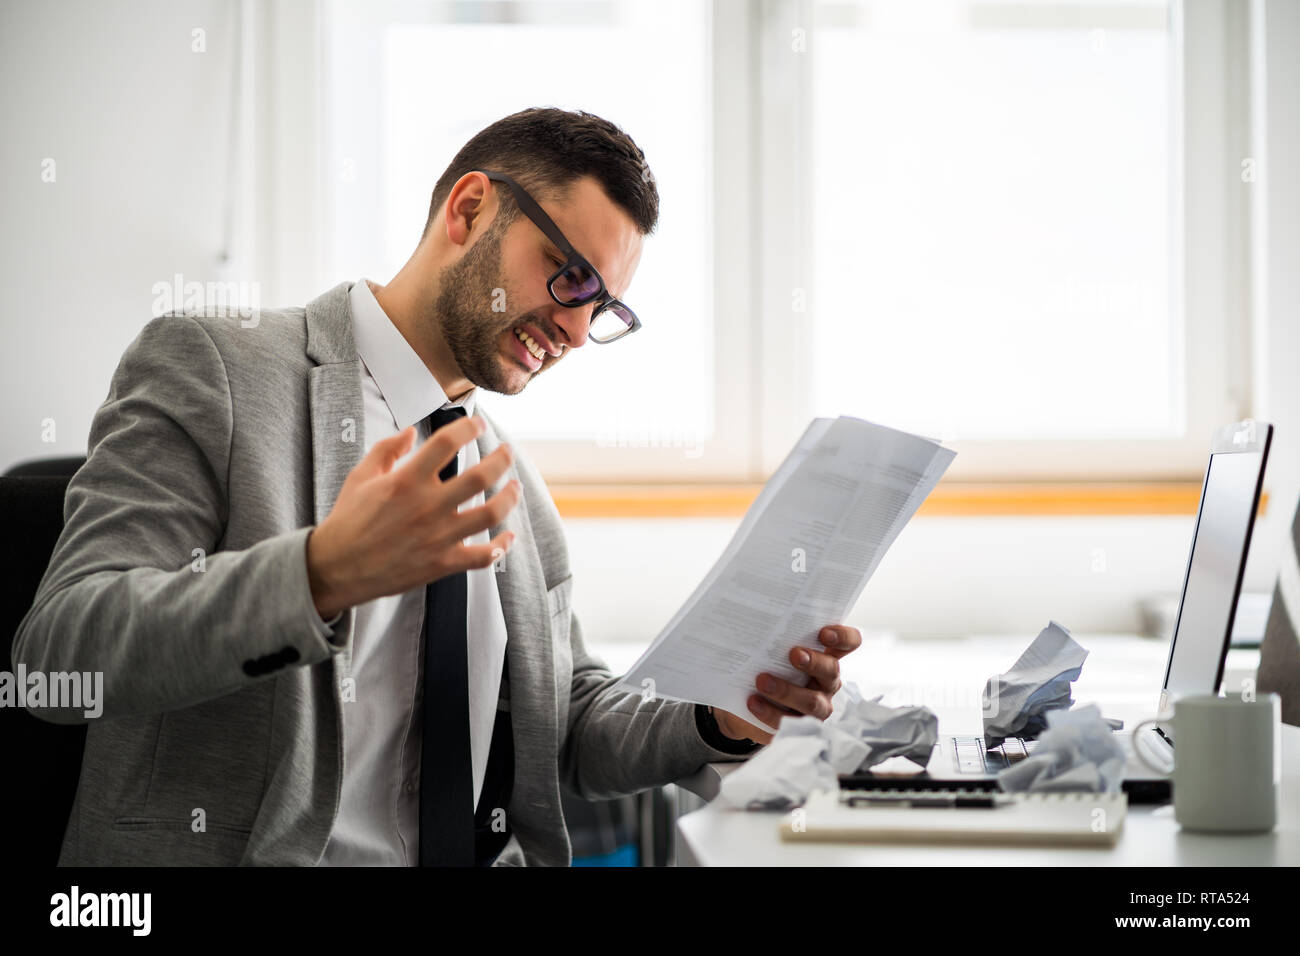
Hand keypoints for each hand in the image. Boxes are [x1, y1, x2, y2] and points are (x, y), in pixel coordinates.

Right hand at [306, 414, 520, 617]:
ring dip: (510, 498)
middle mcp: (427, 506)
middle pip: (480, 476)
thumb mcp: (360, 477)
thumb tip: (411, 431)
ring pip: (490, 514)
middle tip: (507, 452)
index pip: (447, 442)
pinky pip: (483, 556)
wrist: (336, 568)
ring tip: (514, 487)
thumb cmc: (348, 520)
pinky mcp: (442, 563)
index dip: (468, 427)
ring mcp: (438, 537)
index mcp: (406, 481)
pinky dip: (501, 546)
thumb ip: (387, 450)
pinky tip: (508, 537)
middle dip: (501, 459)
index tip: (477, 424)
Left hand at [712, 624, 861, 745]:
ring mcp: (817, 707)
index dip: (843, 637)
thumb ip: (777, 639)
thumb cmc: (768, 667)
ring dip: (788, 690)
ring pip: (812, 702)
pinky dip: (769, 712)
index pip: (848, 643)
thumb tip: (757, 624)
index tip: (824, 633)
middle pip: (831, 671)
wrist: (747, 701)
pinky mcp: (799, 728)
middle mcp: (827, 683)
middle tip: (794, 654)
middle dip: (814, 662)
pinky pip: (789, 723)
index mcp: (826, 657)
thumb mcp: (774, 652)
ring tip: (763, 681)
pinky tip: (753, 702)